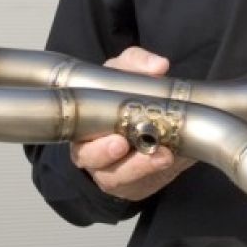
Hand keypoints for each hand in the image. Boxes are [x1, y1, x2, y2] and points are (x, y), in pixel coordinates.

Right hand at [70, 46, 194, 200]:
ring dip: (138, 166)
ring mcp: (108, 168)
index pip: (77, 127)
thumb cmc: (126, 95)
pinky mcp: (129, 182)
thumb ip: (138, 63)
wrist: (149, 123)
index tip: (114, 135)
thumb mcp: (127, 71)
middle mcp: (90, 148)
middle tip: (123, 144)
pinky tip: (169, 160)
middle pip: (89, 157)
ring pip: (114, 175)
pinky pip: (136, 183)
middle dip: (105, 153)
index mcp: (83, 119)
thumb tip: (158, 65)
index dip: (90, 132)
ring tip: (162, 156)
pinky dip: (152, 173)